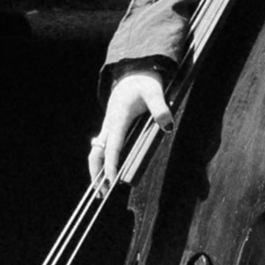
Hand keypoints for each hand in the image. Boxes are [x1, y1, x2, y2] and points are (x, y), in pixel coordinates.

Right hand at [88, 70, 168, 191]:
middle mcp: (110, 124)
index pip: (113, 147)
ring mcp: (110, 126)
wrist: (134, 70)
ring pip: (98, 150)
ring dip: (97, 169)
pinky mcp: (113, 126)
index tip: (112, 182)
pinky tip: (108, 172)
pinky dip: (103, 161)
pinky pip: (104, 147)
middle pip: (97, 153)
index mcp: (118, 118)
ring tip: (102, 189)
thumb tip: (168, 126)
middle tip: (101, 194)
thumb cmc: (144, 81)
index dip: (112, 165)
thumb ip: (161, 109)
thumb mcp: (155, 92)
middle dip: (96, 173)